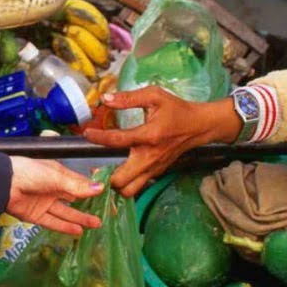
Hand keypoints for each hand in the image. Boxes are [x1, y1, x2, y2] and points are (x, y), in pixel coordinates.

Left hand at [6, 156, 104, 235]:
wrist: (3, 183)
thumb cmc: (31, 173)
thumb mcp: (56, 177)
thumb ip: (77, 186)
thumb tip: (101, 188)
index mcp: (58, 175)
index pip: (80, 184)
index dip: (93, 191)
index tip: (108, 198)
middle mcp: (53, 189)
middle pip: (74, 200)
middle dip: (88, 207)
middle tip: (105, 215)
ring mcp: (44, 203)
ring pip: (65, 212)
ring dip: (80, 218)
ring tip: (96, 224)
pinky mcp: (35, 216)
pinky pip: (53, 222)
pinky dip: (65, 227)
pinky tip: (78, 231)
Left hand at [82, 88, 240, 197]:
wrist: (199, 126)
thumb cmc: (176, 109)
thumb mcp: (155, 96)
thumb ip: (129, 98)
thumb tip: (105, 99)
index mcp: (149, 135)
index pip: (117, 140)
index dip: (98, 138)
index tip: (87, 133)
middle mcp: (150, 157)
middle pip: (120, 181)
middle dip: (105, 175)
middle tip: (96, 165)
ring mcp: (154, 169)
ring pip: (129, 191)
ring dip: (115, 185)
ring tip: (107, 171)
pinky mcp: (156, 173)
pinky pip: (137, 186)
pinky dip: (126, 184)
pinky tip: (119, 171)